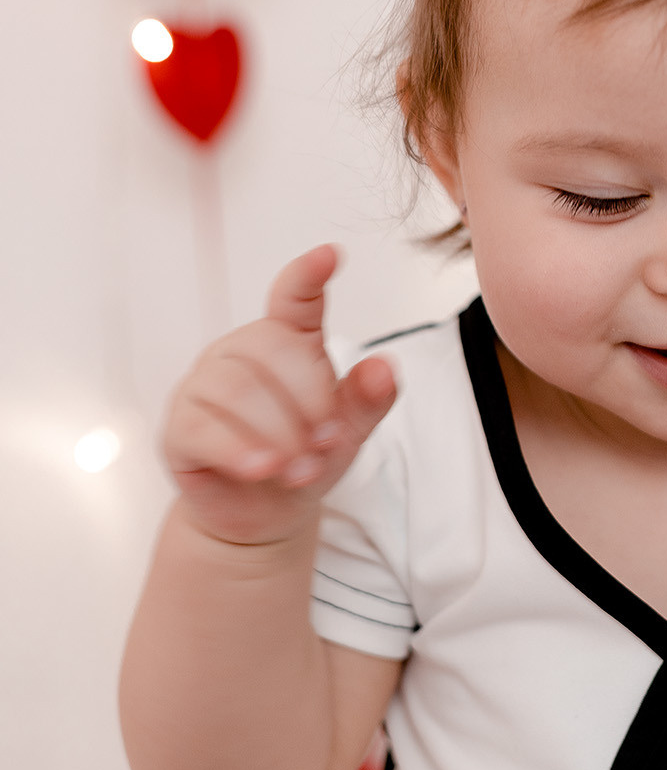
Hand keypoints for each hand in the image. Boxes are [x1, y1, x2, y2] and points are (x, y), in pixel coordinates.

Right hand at [161, 244, 397, 546]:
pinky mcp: (178, 427)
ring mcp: (204, 386)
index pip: (294, 297)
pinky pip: (201, 427)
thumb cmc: (306, 457)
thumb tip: (385, 367)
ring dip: (277, 433)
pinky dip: (237, 449)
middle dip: (307, 402)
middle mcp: (240, 351)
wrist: (265, 515)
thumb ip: (367, 401)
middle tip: (326, 444)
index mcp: (286, 340)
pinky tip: (261, 468)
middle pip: (269, 350)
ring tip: (300, 468)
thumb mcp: (348, 433)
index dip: (308, 275)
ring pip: (236, 389)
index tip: (329, 254)